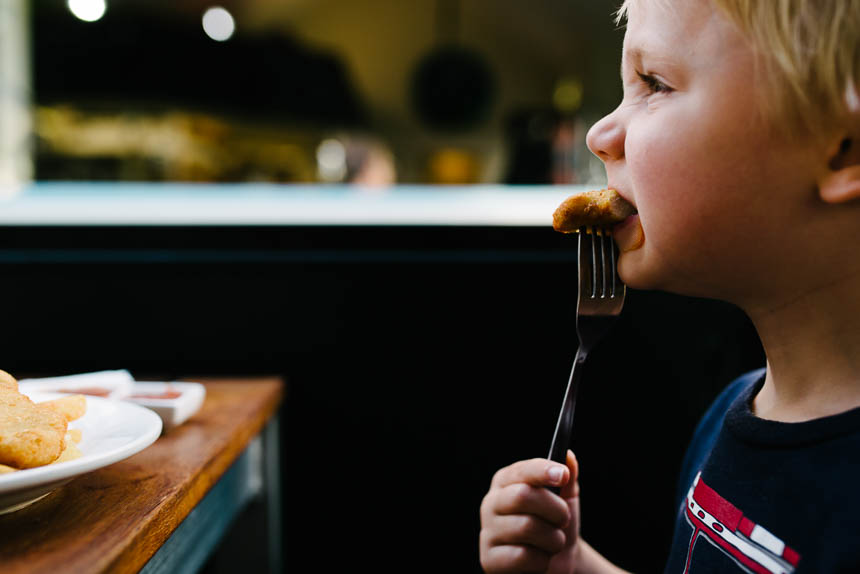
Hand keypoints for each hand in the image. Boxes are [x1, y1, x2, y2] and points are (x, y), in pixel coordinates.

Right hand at [480, 450, 580, 573]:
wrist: (559, 561)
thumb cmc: (556, 523)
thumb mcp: (566, 497)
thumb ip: (567, 474)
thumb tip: (568, 456)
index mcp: (506, 482)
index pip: (521, 470)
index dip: (542, 470)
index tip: (563, 475)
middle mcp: (491, 503)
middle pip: (523, 496)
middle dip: (555, 509)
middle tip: (564, 520)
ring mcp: (488, 532)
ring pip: (527, 527)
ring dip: (552, 538)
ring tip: (553, 542)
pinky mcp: (489, 559)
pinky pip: (522, 556)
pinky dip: (541, 560)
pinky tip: (539, 560)